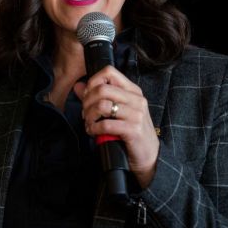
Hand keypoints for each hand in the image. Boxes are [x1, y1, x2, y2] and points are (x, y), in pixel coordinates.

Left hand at [73, 66, 158, 188]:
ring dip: (89, 116)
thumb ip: (96, 97)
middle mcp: (136, 100)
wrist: (149, 155)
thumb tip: (78, 86)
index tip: (87, 96)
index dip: (93, 81)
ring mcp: (137, 114)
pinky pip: (105, 124)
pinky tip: (93, 132)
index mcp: (132, 91)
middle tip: (85, 113)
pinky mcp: (133, 130)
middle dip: (87, 102)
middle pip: (102, 89)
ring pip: (102, 105)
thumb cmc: (131, 131)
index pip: (109, 72)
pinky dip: (94, 128)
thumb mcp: (116, 111)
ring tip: (89, 123)